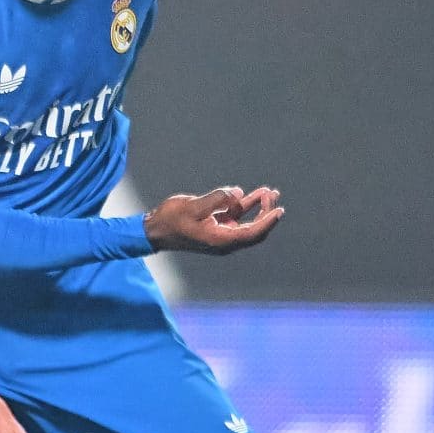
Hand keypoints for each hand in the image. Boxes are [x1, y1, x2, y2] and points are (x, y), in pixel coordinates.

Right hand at [143, 185, 284, 255]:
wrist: (154, 229)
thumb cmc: (170, 220)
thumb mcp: (192, 207)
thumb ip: (216, 199)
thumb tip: (237, 193)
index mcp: (220, 240)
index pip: (251, 233)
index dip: (267, 222)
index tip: (279, 210)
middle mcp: (224, 240)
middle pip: (254, 229)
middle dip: (265, 212)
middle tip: (272, 194)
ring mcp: (221, 233)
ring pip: (247, 221)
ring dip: (258, 207)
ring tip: (270, 192)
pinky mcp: (216, 225)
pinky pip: (236, 216)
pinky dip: (245, 205)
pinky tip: (252, 193)